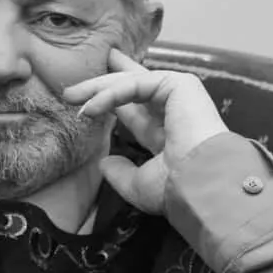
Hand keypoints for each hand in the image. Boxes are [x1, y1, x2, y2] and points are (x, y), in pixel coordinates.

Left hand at [63, 49, 228, 214]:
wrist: (201, 187)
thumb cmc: (177, 190)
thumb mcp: (140, 185)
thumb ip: (121, 174)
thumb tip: (104, 164)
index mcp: (167, 132)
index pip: (133, 109)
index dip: (109, 100)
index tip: (86, 99)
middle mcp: (173, 109)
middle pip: (130, 87)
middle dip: (100, 85)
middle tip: (71, 90)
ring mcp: (178, 94)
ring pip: (129, 82)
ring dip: (98, 88)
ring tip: (71, 96)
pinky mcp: (179, 84)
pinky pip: (135, 84)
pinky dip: (110, 94)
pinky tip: (90, 107)